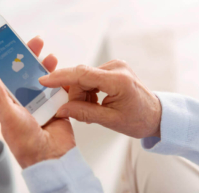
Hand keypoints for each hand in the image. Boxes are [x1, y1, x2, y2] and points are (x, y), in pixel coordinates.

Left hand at [0, 36, 74, 168]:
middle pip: (28, 75)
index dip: (11, 61)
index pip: (8, 77)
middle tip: (37, 44)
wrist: (51, 157)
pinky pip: (60, 90)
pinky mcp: (58, 107)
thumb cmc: (25, 142)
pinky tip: (63, 74)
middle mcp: (26, 102)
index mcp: (10, 103)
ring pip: (45, 80)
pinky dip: (62, 82)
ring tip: (51, 58)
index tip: (14, 47)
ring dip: (47, 68)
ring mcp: (42, 104)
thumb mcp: (8, 115)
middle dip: (32, 59)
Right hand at [39, 60, 161, 138]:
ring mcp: (115, 66)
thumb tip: (61, 109)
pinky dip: (88, 90)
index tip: (44, 81)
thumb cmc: (138, 119)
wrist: (155, 114)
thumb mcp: (110, 120)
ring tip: (92, 108)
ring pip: (84, 78)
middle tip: (80, 112)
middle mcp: (116, 68)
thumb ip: (84, 113)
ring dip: (82, 94)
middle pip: (81, 77)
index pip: (82, 74)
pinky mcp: (112, 69)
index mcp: (118, 80)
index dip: (61, 77)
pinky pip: (91, 77)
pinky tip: (95, 102)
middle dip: (75, 95)